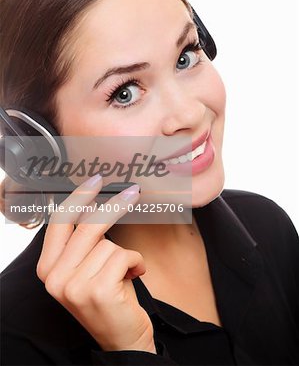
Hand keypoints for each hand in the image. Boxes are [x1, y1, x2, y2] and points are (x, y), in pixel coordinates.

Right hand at [36, 175, 155, 353]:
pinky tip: (133, 277)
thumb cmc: (108, 298)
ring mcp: (74, 286)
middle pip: (87, 226)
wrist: (122, 338)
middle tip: (133, 192)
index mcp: (48, 269)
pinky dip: (135, 262)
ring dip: (125, 255)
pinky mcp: (98, 291)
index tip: (95, 181)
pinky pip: (124, 255)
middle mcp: (55, 278)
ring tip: (124, 274)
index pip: (59, 222)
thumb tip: (93, 204)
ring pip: (109, 244)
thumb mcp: (86, 269)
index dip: (78, 198)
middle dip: (114, 206)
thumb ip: (83, 242)